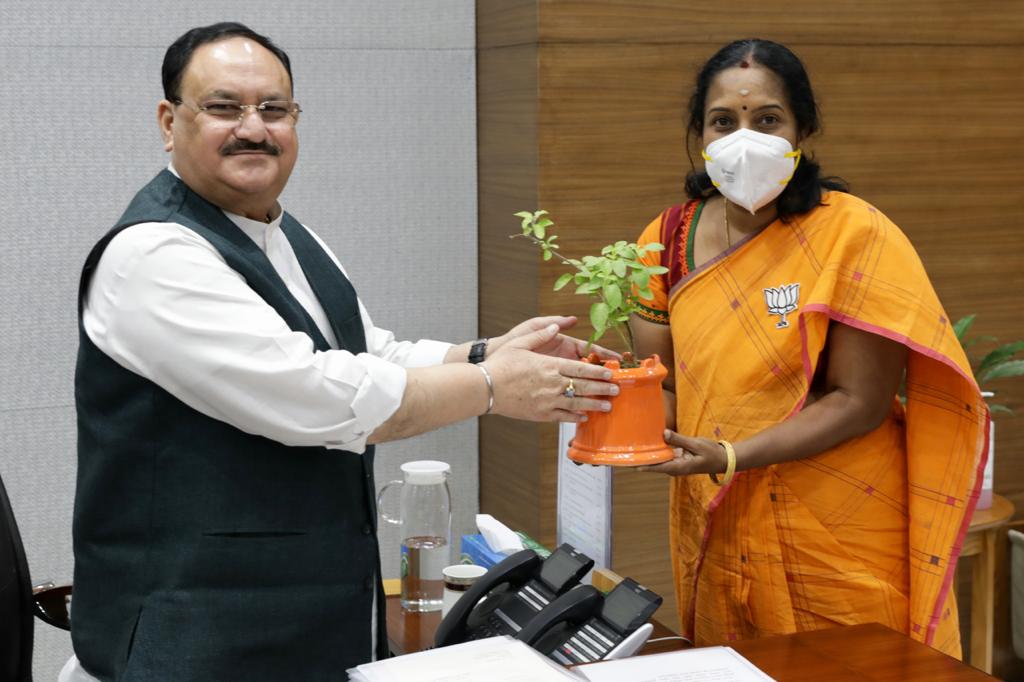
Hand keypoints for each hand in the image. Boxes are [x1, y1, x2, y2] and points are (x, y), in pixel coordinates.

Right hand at [483, 323, 619, 422]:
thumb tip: (557, 325)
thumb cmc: (500, 364)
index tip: (610, 373)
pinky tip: (584, 417)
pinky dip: (575, 417)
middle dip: (602, 388)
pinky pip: (562, 416)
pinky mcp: (540, 414)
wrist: (484, 388)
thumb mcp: (520, 343)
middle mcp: (552, 384)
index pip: (580, 368)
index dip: (598, 371)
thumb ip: (541, 335)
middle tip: (616, 390)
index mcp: (549, 365)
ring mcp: (547, 401)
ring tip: (607, 406)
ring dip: (594, 405)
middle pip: (584, 386)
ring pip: (577, 404)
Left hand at [635, 430, 728, 476]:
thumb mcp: (696, 444)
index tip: (628, 462)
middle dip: (641, 458)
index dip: (641, 464)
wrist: (723, 459)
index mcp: (677, 467)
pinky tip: (649, 443)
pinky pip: (664, 456)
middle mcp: (674, 468)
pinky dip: (657, 451)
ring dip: (648, 454)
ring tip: (633, 446)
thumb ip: (679, 440)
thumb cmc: (711, 453)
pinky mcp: (678, 459)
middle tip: (626, 450)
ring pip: (658, 460)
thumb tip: (663, 433)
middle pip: (653, 465)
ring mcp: (676, 464)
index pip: (654, 467)